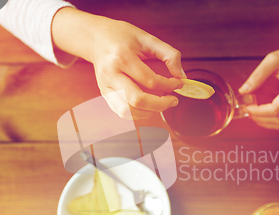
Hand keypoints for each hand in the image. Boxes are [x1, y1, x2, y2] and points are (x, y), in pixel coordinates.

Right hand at [52, 8, 184, 118]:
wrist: (96, 37)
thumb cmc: (122, 36)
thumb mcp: (147, 38)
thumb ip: (168, 55)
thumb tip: (182, 76)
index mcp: (122, 57)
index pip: (150, 80)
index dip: (169, 85)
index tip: (179, 83)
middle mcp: (111, 74)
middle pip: (138, 100)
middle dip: (161, 104)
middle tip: (174, 100)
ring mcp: (105, 86)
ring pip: (128, 111)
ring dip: (150, 112)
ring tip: (161, 103)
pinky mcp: (104, 93)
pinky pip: (122, 112)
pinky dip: (138, 114)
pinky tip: (149, 105)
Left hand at [239, 29, 278, 129]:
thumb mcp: (272, 60)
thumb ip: (257, 75)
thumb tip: (243, 91)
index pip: (276, 108)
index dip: (259, 111)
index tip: (247, 107)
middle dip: (260, 118)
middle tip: (247, 111)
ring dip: (266, 122)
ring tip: (253, 114)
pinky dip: (272, 121)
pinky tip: (262, 115)